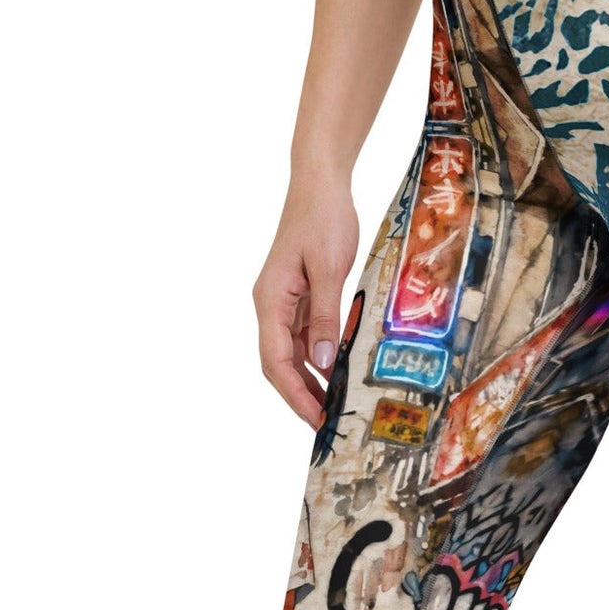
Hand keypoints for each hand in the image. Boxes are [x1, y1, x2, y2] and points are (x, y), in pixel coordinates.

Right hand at [254, 181, 358, 427]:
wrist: (320, 184)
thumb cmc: (323, 218)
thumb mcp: (329, 268)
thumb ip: (325, 314)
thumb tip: (321, 359)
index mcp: (270, 300)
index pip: (274, 361)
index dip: (294, 394)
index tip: (315, 418)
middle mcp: (271, 306)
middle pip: (279, 364)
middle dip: (301, 396)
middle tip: (327, 424)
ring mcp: (285, 302)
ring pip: (292, 354)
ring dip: (311, 381)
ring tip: (335, 407)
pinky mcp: (301, 297)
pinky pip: (306, 337)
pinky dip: (319, 359)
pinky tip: (338, 373)